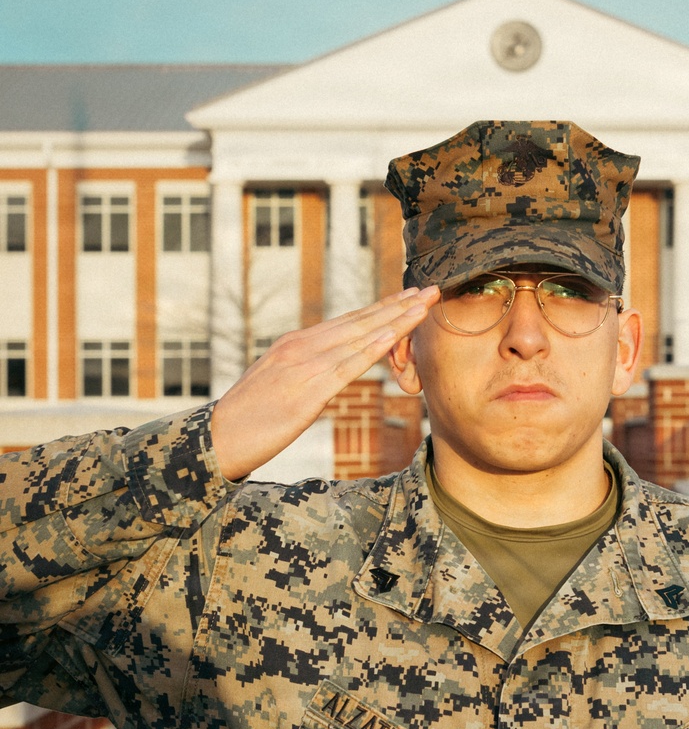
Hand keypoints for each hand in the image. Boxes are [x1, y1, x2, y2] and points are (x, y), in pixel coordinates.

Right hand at [210, 286, 438, 479]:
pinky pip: (346, 366)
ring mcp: (304, 366)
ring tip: (423, 306)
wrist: (217, 439)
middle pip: (359, 321)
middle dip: (397, 305)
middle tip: (430, 289)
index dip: (381, 308)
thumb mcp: (278, 386)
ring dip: (395, 320)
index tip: (409, 296)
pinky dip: (371, 348)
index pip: (348, 322)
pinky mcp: (306, 392)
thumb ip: (304, 373)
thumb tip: (325, 373)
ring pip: (358, 337)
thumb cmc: (247, 419)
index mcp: (295, 344)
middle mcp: (301, 346)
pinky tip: (392, 335)